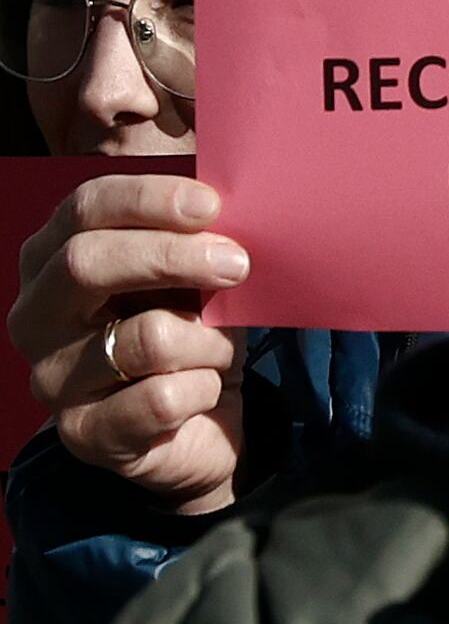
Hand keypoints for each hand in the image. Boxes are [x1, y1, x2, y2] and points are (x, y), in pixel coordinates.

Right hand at [11, 172, 251, 514]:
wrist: (203, 422)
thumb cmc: (193, 326)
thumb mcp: (194, 270)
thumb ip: (197, 229)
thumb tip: (229, 191)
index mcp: (53, 259)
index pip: (83, 209)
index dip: (147, 199)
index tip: (211, 204)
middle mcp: (36, 317)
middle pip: (86, 263)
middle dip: (173, 256)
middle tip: (237, 262)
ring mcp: (51, 379)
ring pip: (145, 337)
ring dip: (208, 339)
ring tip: (219, 348)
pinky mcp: (84, 433)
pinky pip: (160, 398)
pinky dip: (203, 389)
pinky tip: (203, 391)